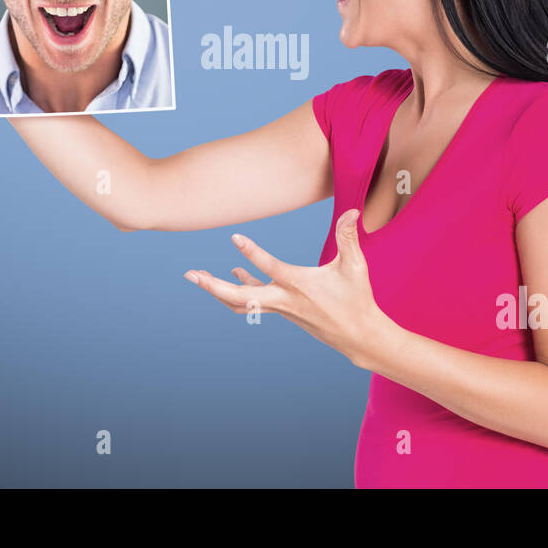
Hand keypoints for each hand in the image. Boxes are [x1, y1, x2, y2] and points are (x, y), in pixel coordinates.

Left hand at [183, 209, 391, 368]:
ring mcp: (280, 307)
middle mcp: (283, 299)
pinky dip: (239, 287)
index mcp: (299, 285)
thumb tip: (352, 211)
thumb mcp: (355, 267)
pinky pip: (253, 300)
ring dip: (218, 289)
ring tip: (197, 276)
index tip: (234, 237)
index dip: (252, 253)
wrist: (358, 335)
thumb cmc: (356, 300)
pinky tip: (234, 273)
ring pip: (241, 301)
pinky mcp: (282, 309)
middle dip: (213, 286)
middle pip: (239, 296)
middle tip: (190, 274)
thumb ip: (348, 238)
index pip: (270, 268)